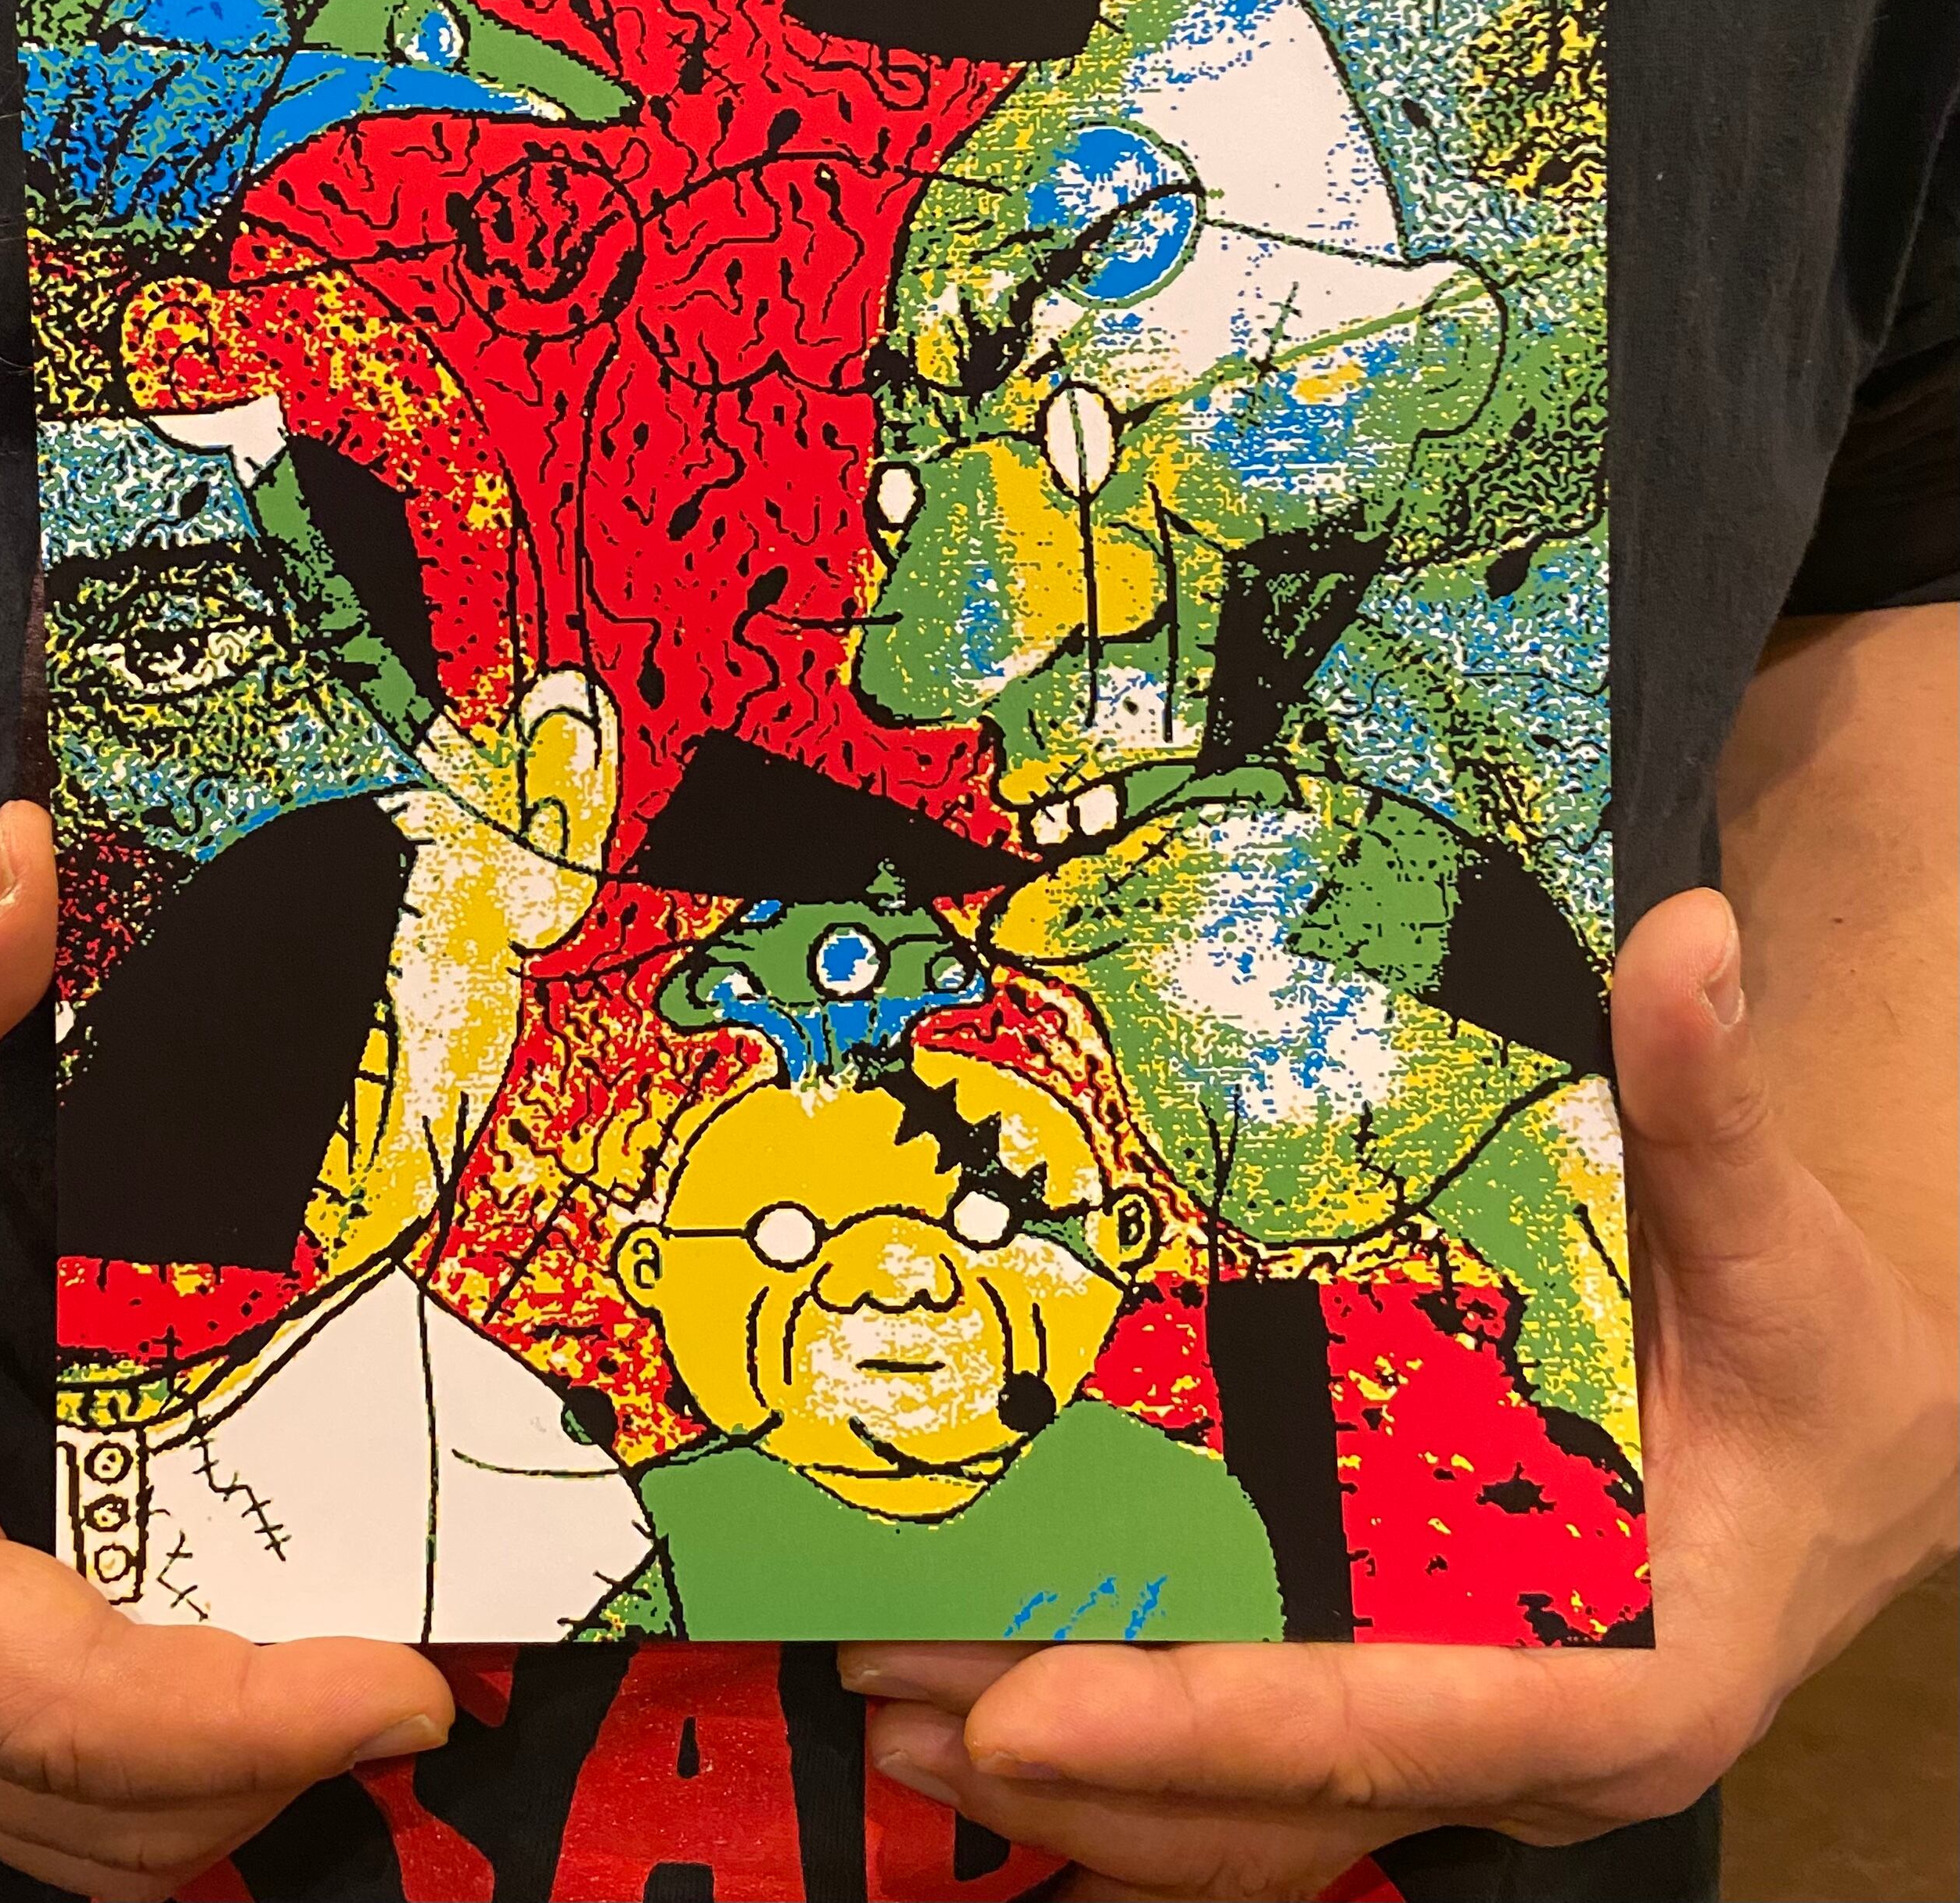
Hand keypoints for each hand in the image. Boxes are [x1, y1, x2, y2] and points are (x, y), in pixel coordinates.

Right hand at [0, 803, 452, 1899]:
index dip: (241, 1715)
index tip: (402, 1683)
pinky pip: (35, 1766)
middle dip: (275, 1763)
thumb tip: (28, 862)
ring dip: (230, 1777)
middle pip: (86, 1802)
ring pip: (62, 1820)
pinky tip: (261, 1667)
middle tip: (452, 1670)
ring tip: (384, 1685)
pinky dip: (165, 1749)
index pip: (55, 1702)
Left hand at [840, 888, 1959, 1901]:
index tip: (1031, 1706)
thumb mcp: (1773, 1235)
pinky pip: (1266, 1781)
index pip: (1384, 1724)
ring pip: (1255, 1823)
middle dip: (1074, 1754)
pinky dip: (1138, 1761)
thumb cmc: (1818, 1352)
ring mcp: (1468, 1745)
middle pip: (1278, 1800)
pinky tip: (999, 1699)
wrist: (1863, 1449)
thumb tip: (1690, 937)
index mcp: (1629, 1674)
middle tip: (889, 1676)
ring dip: (1074, 1783)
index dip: (1204, 1724)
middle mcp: (1533, 1745)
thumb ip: (1708, 1102)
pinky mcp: (1425, 1713)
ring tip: (892, 1703)